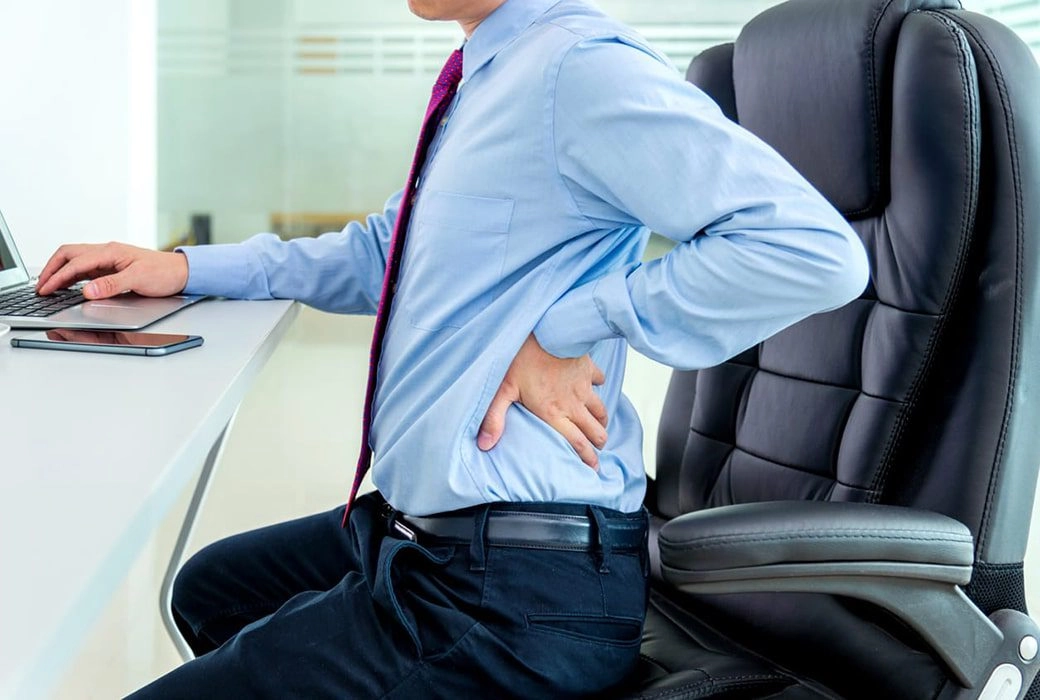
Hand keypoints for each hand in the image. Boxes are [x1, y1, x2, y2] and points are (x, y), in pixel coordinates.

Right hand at [36, 242, 188, 298]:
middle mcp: (107, 252)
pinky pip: (86, 268)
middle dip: (52, 269)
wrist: (182, 272)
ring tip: (49, 285)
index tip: (45, 289)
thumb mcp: (138, 279)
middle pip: (70, 255)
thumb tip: (87, 290)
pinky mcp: (113, 267)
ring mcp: (110, 259)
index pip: (76, 263)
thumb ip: (111, 284)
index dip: (58, 277)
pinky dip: (72, 275)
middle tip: (41, 286)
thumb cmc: (164, 273)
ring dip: (60, 271)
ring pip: (76, 260)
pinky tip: (69, 284)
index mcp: (111, 251)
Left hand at [479, 334, 607, 468]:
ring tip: (599, 425)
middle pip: (594, 430)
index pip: (576, 443)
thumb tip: (485, 445)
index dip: (587, 458)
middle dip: (598, 443)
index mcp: (553, 412)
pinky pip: (599, 380)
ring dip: (601, 420)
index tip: (593, 468)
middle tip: (597, 448)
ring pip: (600, 410)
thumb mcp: (503, 390)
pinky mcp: (588, 368)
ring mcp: (583, 386)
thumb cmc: (522, 358)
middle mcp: (573, 403)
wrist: (547, 329)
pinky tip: (594, 385)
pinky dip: (598, 385)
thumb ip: (494, 419)